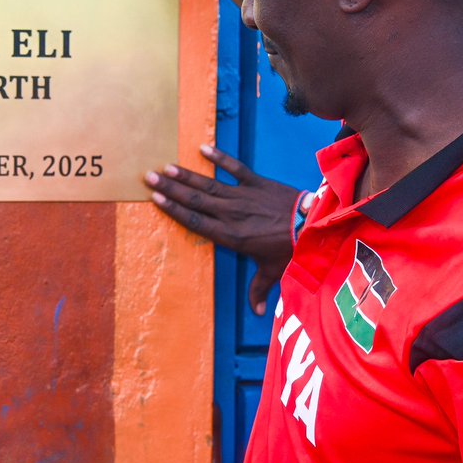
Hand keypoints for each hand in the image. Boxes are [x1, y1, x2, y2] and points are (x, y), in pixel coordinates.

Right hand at [145, 144, 300, 315]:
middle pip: (195, 200)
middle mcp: (231, 214)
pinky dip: (220, 158)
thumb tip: (256, 313)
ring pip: (209, 184)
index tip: (156, 199)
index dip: (174, 210)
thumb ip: (259, 290)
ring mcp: (243, 196)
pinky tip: (203, 149)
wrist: (312, 226)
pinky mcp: (257, 182)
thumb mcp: (272, 272)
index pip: (196, 222)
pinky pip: (235, 168)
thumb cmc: (289, 250)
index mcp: (230, 236)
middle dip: (171, 188)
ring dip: (187, 175)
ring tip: (167, 167)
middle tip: (150, 177)